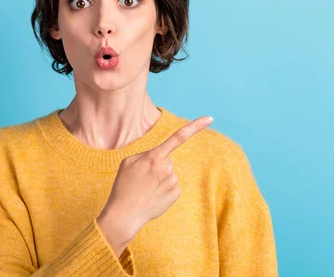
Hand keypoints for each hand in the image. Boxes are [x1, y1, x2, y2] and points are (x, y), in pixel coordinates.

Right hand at [97, 115, 213, 242]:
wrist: (124, 215)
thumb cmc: (123, 186)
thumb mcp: (128, 162)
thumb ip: (146, 154)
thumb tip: (162, 158)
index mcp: (155, 156)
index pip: (178, 137)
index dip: (195, 126)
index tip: (210, 118)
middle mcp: (167, 167)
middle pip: (167, 161)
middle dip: (157, 167)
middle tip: (141, 180)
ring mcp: (173, 181)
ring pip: (169, 174)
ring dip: (159, 180)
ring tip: (145, 190)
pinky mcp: (176, 194)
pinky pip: (172, 187)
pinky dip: (164, 191)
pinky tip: (152, 197)